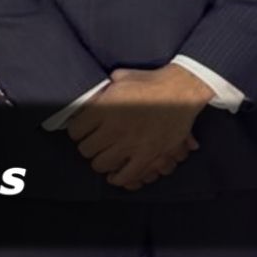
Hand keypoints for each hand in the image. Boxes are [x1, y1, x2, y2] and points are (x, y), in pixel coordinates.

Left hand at [68, 65, 213, 189]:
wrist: (181, 91)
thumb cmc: (150, 82)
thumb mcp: (119, 78)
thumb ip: (102, 91)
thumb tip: (89, 99)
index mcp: (105, 108)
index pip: (75, 130)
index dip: (76, 131)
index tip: (80, 130)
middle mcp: (114, 128)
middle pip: (86, 149)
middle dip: (87, 147)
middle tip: (93, 143)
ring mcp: (131, 144)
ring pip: (101, 164)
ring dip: (100, 162)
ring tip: (103, 157)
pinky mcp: (148, 156)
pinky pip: (126, 176)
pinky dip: (118, 178)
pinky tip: (114, 175)